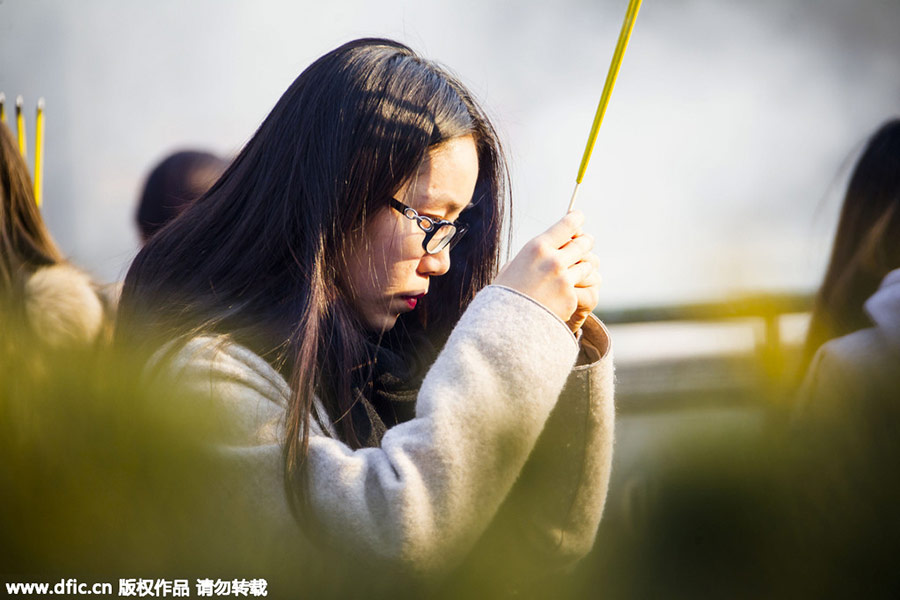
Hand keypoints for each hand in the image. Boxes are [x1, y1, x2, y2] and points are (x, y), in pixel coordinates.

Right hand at [494, 211, 599, 332]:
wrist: (505, 325)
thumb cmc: (505, 295)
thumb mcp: (513, 266)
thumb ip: (534, 255)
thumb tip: (550, 245)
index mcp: (537, 248)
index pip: (566, 225)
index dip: (576, 219)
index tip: (579, 216)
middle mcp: (553, 260)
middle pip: (583, 243)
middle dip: (586, 242)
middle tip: (586, 242)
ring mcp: (564, 280)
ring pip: (588, 265)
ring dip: (584, 266)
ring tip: (577, 270)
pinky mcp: (571, 297)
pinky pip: (583, 287)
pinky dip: (577, 289)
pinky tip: (565, 294)